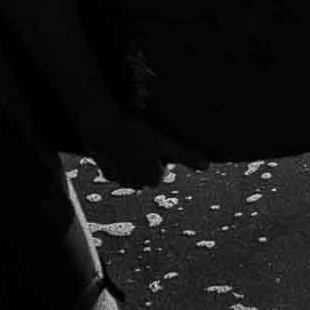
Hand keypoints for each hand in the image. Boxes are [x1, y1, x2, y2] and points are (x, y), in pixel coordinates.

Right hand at [78, 110, 208, 188]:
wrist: (102, 125)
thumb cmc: (136, 132)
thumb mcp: (164, 141)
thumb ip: (185, 156)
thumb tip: (206, 166)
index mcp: (150, 179)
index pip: (161, 173)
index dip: (160, 159)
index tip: (155, 144)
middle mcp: (133, 184)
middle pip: (147, 175)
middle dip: (147, 162)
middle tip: (144, 142)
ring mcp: (118, 178)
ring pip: (132, 173)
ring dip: (133, 161)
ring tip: (132, 143)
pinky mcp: (105, 170)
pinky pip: (116, 168)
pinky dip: (119, 159)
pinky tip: (119, 145)